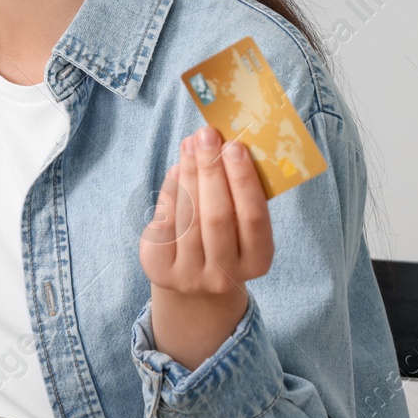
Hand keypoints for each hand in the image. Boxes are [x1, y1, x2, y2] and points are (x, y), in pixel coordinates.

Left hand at [140, 125, 274, 371]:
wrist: (194, 281)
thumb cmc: (225, 238)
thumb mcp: (240, 224)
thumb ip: (238, 192)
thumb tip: (219, 144)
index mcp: (257, 262)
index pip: (253, 218)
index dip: (243, 180)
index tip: (234, 146)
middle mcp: (224, 276)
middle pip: (217, 217)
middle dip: (211, 171)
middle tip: (206, 136)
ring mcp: (190, 276)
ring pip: (188, 217)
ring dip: (188, 174)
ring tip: (190, 145)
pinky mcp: (160, 269)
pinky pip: (164, 222)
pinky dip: (170, 190)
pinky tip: (177, 169)